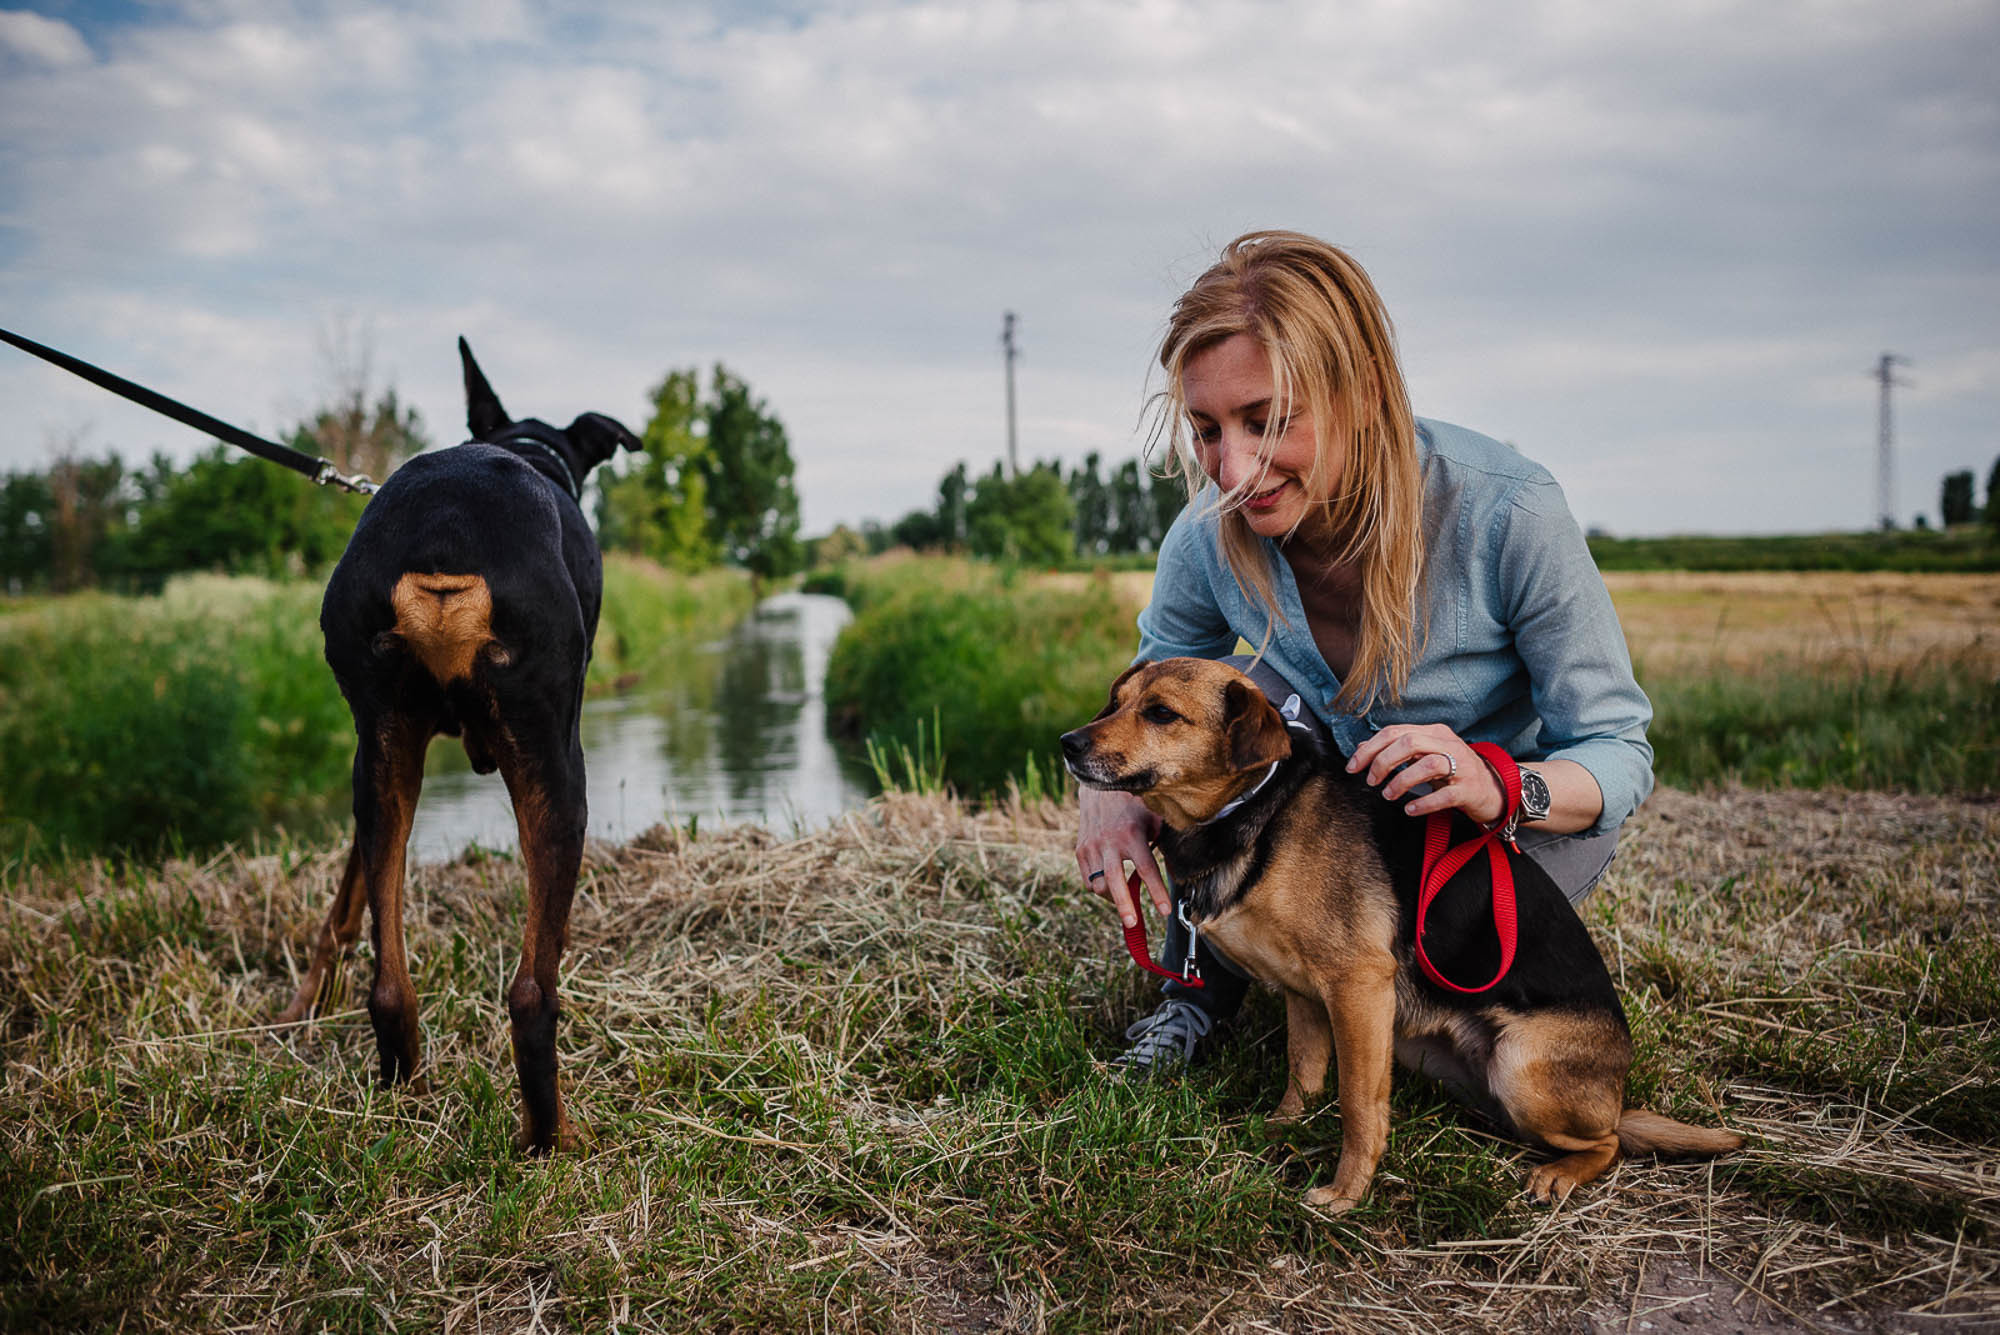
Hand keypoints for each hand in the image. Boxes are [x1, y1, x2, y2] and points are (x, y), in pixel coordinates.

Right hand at [1075, 787, 1167, 928]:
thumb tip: (1177, 869)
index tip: (1165, 911)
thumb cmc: (1133, 806)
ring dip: (1113, 898)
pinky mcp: (1080, 851)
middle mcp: (1109, 842)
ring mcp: (1091, 847)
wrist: (1099, 789)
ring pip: (1098, 885)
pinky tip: (1111, 886)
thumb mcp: (1153, 818)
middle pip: (1114, 882)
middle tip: (1133, 923)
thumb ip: (1162, 842)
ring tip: (1126, 902)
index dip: (1157, 893)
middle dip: (1124, 906)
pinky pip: (1089, 881)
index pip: (1146, 869)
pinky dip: (1100, 888)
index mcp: (1131, 834)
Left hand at [1346, 722, 1506, 825]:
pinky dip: (1424, 803)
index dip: (1370, 748)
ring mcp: (1462, 766)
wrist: (1493, 791)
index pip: (1395, 732)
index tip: (1353, 767)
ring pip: (1427, 764)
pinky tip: (1410, 810)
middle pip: (1409, 742)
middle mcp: (1448, 744)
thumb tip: (1362, 747)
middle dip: (1383, 761)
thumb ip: (1396, 750)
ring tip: (1388, 795)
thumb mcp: (1425, 755)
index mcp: (1434, 733)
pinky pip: (1445, 795)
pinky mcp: (1469, 790)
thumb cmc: (1454, 773)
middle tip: (1371, 781)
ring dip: (1401, 780)